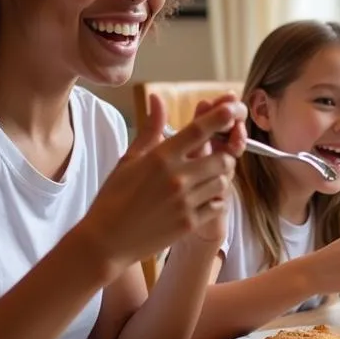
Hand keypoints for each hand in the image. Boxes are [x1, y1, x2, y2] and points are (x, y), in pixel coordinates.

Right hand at [81, 93, 247, 273]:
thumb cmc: (115, 197)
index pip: (198, 131)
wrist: (107, 240)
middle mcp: (176, 177)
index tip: (232, 108)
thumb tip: (156, 98)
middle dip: (225, 155)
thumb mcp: (129, 159)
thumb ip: (150, 129)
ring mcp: (185, 202)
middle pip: (221, 158)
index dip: (219, 117)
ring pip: (223, 182)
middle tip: (219, 156)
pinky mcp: (190, 223)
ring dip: (222, 177)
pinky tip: (206, 198)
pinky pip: (218, 205)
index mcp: (160, 158)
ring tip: (210, 177)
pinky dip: (217, 200)